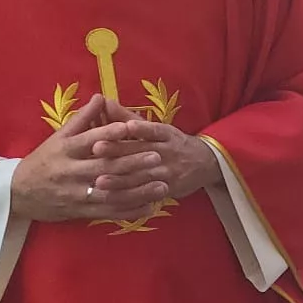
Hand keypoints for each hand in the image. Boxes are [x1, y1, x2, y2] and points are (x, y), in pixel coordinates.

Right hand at [9, 94, 172, 223]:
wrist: (17, 193)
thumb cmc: (44, 160)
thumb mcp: (58, 137)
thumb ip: (82, 119)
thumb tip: (101, 96)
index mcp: (65, 150)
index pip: (89, 140)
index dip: (110, 133)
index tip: (132, 127)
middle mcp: (70, 172)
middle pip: (104, 167)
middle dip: (132, 163)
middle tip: (157, 157)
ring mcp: (76, 193)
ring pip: (110, 193)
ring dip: (138, 190)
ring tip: (162, 185)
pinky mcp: (80, 211)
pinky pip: (108, 212)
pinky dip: (130, 211)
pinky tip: (150, 207)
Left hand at [85, 99, 222, 201]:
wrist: (206, 163)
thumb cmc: (173, 143)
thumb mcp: (158, 128)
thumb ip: (129, 117)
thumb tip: (106, 102)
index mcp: (165, 134)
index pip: (151, 130)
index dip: (137, 129)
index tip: (124, 125)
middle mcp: (168, 152)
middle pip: (142, 152)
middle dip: (119, 151)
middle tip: (96, 150)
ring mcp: (169, 173)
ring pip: (143, 176)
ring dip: (121, 179)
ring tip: (99, 181)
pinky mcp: (168, 190)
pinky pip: (147, 195)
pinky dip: (131, 198)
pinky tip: (113, 199)